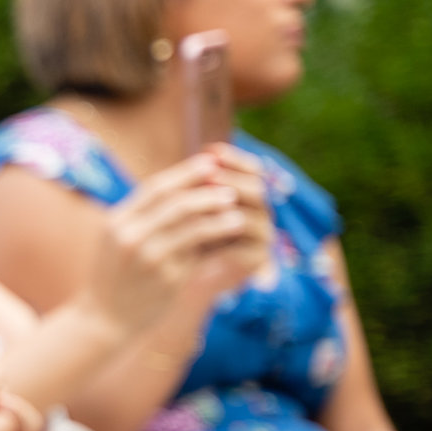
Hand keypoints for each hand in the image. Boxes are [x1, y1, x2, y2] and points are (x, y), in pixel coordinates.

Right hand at [82, 152, 260, 333]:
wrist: (102, 321)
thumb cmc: (113, 279)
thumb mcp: (117, 242)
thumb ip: (143, 219)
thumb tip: (184, 192)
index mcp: (116, 222)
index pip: (154, 188)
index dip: (185, 173)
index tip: (210, 164)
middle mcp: (129, 236)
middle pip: (175, 202)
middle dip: (206, 191)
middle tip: (230, 187)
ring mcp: (148, 257)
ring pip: (191, 225)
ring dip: (218, 214)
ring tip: (237, 210)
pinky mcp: (165, 278)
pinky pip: (198, 252)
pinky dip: (217, 239)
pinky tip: (232, 234)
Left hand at [181, 146, 274, 302]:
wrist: (171, 280)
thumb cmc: (174, 237)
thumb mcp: (182, 206)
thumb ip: (194, 181)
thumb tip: (206, 152)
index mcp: (243, 194)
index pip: (250, 168)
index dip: (233, 158)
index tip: (208, 150)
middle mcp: (257, 212)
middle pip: (256, 187)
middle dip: (232, 179)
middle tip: (210, 174)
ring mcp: (261, 236)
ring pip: (254, 214)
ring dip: (231, 206)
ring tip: (207, 200)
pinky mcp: (257, 259)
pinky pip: (248, 244)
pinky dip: (228, 236)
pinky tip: (208, 230)